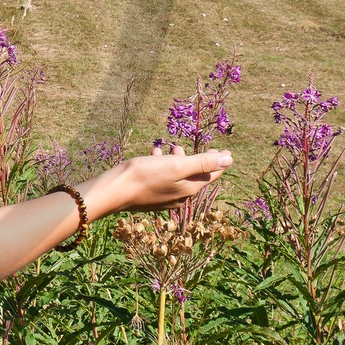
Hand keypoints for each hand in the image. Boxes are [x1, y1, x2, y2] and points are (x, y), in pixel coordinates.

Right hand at [79, 145, 231, 219]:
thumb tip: (229, 160)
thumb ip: (203, 163)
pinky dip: (163, 165)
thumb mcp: (177, 165)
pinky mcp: (150, 194)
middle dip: (199, 161)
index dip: (219, 162)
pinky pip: (163, 178)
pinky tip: (154, 154)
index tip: (225, 150)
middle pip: (195, 176)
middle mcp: (179, 196)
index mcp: (189, 188)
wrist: (114, 191)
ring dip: (179, 161)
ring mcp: (164, 197)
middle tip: (204, 148)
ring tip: (173, 147)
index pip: (211, 175)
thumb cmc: (145, 175)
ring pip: (178, 176)